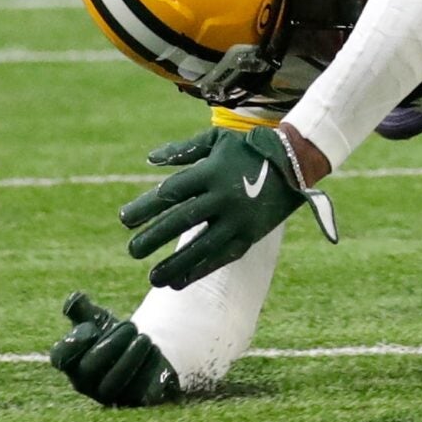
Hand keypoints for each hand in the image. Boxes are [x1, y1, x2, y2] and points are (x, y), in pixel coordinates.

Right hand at [50, 292, 179, 407]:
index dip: (72, 344)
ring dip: (131, 358)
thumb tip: (75, 298)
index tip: (91, 329)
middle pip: (89, 369)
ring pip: (113, 383)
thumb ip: (84, 310)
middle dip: (111, 345)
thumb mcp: (97, 320)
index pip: (59, 357)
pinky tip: (155, 350)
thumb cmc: (109, 336)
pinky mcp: (130, 401)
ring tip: (145, 337)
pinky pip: (136, 392)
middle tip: (131, 325)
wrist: (137, 354)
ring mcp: (106, 394)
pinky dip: (147, 369)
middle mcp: (84, 381)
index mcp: (71, 360)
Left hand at [119, 126, 335, 291]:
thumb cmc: (248, 148)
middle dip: (154, 238)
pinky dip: (200, 270)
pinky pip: (222, 256)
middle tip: (133, 251)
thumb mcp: (216, 140)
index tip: (125, 220)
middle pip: (182, 220)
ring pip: (202, 246)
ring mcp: (239, 217)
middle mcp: (224, 196)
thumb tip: (149, 160)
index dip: (146, 207)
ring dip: (175, 264)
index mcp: (212, 171)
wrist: (295, 160)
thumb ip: (182, 150)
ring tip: (153, 278)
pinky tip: (180, 281)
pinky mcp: (251, 234)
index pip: (171, 192)